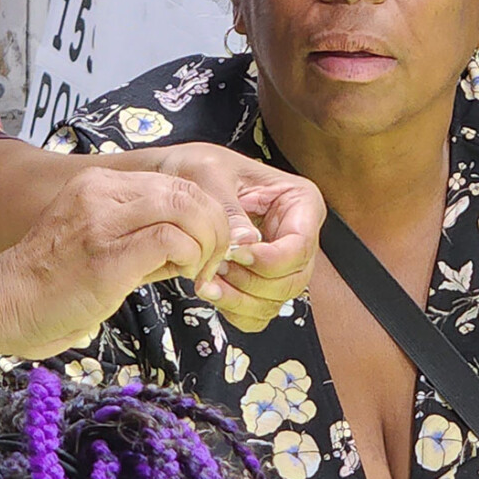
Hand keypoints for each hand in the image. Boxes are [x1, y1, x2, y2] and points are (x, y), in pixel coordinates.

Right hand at [0, 166, 237, 359]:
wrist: (3, 303)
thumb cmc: (52, 284)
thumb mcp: (98, 242)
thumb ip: (141, 235)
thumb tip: (194, 244)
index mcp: (98, 183)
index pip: (175, 182)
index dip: (205, 212)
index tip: (207, 246)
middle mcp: (100, 192)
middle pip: (187, 190)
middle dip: (215, 226)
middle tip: (213, 260)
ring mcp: (102, 221)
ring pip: (186, 208)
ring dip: (207, 242)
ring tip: (198, 270)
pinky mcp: (107, 256)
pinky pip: (171, 239)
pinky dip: (189, 257)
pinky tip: (182, 276)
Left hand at [148, 142, 322, 331]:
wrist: (177, 178)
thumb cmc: (198, 167)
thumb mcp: (210, 175)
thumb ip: (229, 209)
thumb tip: (247, 243)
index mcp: (300, 201)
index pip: (301, 245)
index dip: (270, 259)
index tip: (234, 254)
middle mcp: (297, 234)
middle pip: (294, 279)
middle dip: (252, 282)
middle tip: (216, 268)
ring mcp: (281, 261)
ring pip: (277, 300)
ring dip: (240, 299)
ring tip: (208, 279)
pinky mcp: (262, 281)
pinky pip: (258, 312)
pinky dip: (235, 309)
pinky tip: (213, 290)